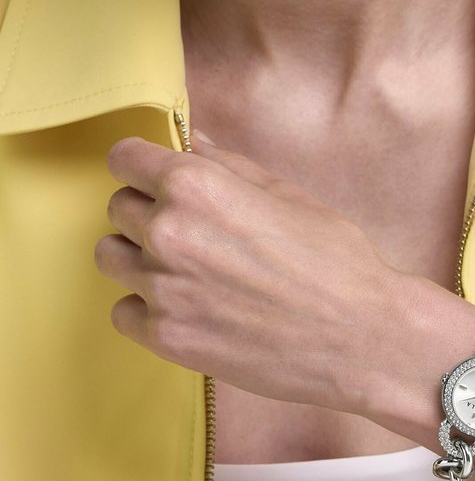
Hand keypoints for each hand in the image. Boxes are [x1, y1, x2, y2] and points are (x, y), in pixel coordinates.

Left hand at [94, 131, 409, 415]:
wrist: (358, 334)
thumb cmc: (333, 257)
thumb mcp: (285, 193)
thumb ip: (226, 165)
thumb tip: (191, 143)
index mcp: (196, 186)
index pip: (123, 158)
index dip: (140, 163)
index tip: (152, 174)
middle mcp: (168, 232)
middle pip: (117, 207)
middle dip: (146, 209)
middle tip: (189, 227)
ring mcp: (161, 289)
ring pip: (111, 257)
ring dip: (139, 256)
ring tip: (184, 267)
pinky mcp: (164, 337)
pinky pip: (123, 310)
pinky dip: (146, 307)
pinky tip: (186, 305)